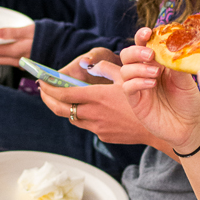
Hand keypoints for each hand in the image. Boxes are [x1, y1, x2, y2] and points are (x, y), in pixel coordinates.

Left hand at [37, 48, 154, 143]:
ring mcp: (97, 128)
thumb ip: (106, 68)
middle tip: (43, 91)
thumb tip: (89, 64)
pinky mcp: (103, 136)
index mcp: (97, 97)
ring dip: (65, 108)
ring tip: (62, 99)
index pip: (64, 93)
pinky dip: (83, 116)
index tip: (41, 81)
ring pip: (72, 118)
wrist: (157, 129)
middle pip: (61, 109)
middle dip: (48, 99)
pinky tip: (89, 110)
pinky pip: (88, 125)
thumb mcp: (127, 77)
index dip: (49, 88)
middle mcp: (93, 114)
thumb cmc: (143, 99)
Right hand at [119, 28, 199, 151]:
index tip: (148, 32)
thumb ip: (175, 62)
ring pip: (125, 70)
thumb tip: (171, 46)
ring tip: (156, 73)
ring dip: (139, 68)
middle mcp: (145, 72)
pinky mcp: (136, 102)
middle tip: (150, 55)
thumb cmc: (190, 101)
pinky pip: (127, 87)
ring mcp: (138, 87)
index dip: (142, 36)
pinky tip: (151, 84)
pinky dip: (137, 82)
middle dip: (136, 51)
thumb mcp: (185, 78)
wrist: (191, 126)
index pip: (144, 45)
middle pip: (127, 55)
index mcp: (157, 62)